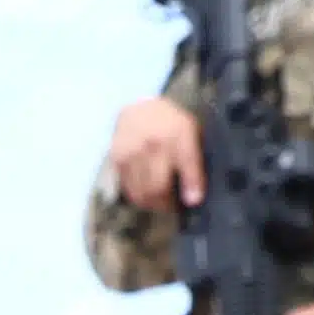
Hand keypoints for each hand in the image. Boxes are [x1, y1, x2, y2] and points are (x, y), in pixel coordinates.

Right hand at [108, 97, 204, 212]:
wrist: (139, 108)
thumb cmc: (170, 123)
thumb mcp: (191, 132)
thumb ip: (195, 161)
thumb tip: (193, 197)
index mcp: (177, 133)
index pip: (187, 163)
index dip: (191, 186)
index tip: (193, 202)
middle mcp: (152, 143)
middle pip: (158, 186)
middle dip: (168, 203)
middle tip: (174, 205)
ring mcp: (132, 153)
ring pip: (142, 192)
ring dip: (153, 203)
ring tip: (161, 201)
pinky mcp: (118, 161)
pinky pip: (130, 189)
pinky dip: (140, 196)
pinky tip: (147, 193)